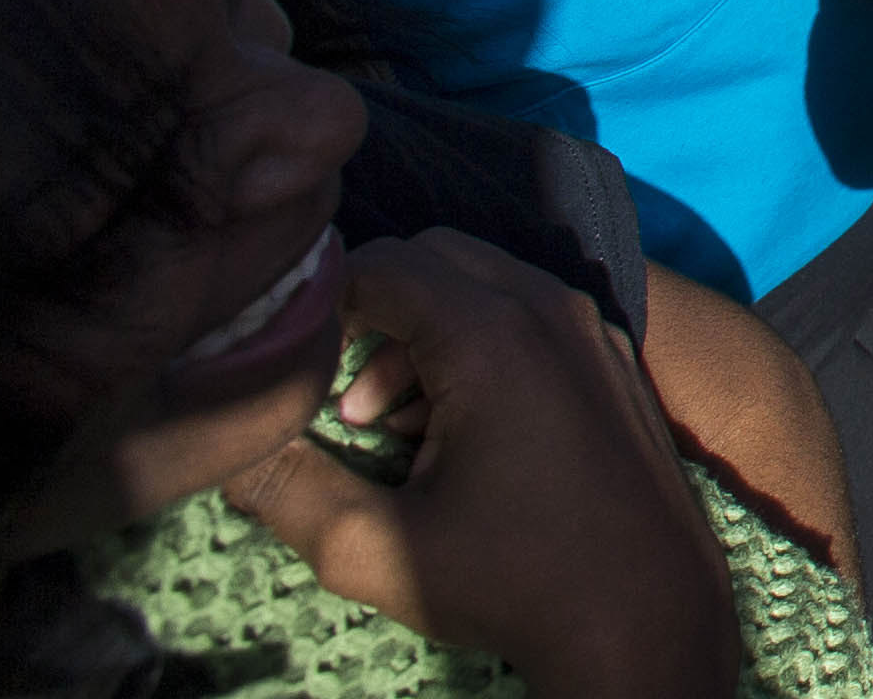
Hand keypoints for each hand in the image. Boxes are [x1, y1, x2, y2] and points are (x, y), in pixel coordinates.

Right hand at [224, 233, 743, 698]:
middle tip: (337, 403)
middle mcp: (550, 307)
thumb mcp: (375, 548)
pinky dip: (474, 347)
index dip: (317, 305)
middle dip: (369, 316)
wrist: (649, 614)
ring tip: (388, 432)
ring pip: (479, 284)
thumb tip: (223, 446)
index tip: (284, 366)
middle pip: (431, 258)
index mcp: (494, 334)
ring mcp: (591, 326)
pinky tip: (451, 433)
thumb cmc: (514, 580)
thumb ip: (286, 488)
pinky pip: (525, 314)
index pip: (379, 262)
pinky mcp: (609, 355)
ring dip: (419, 337)